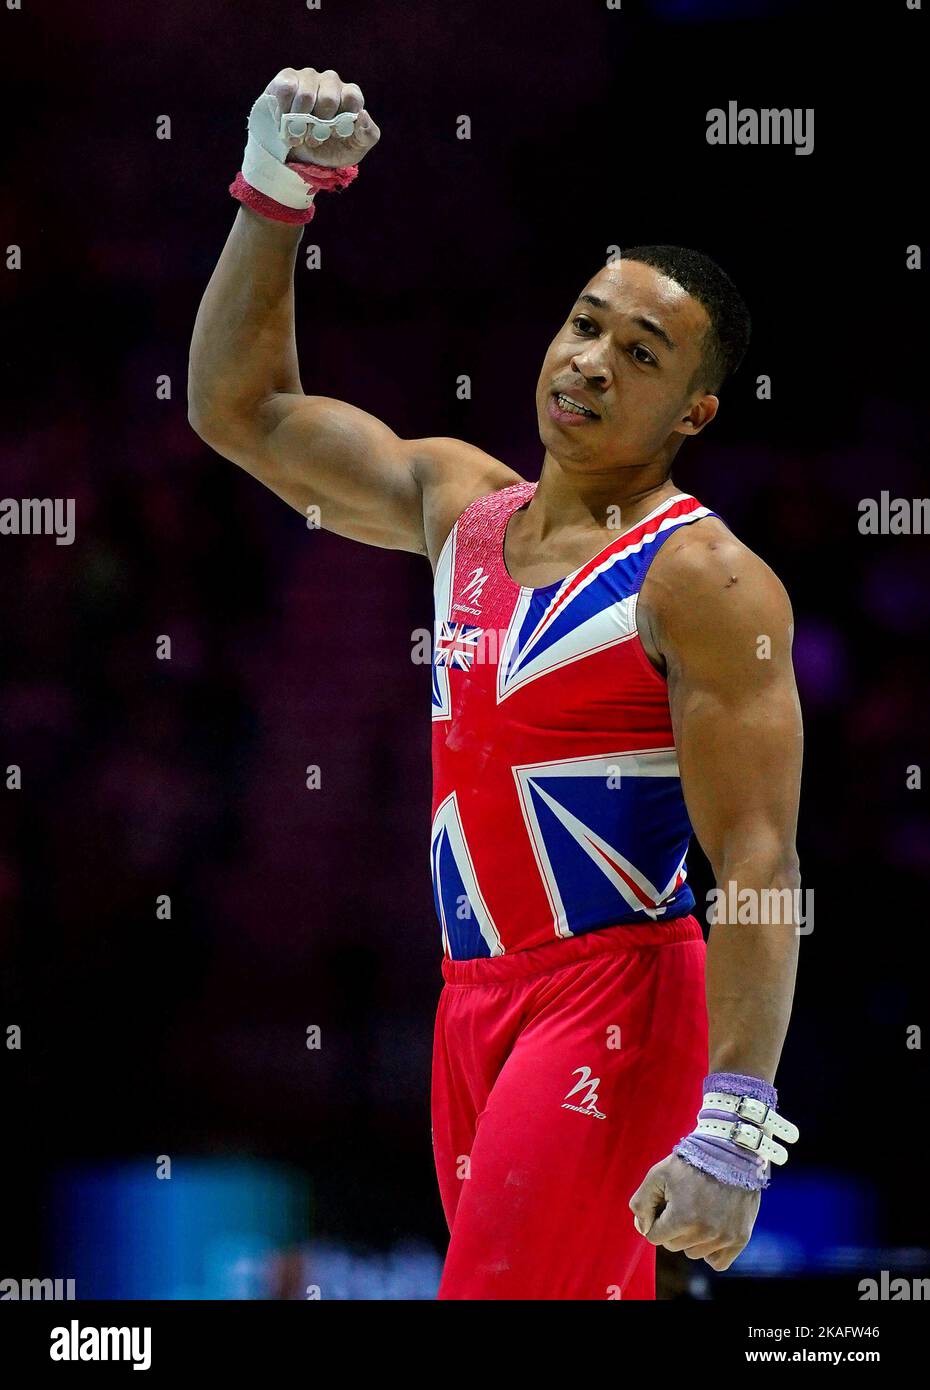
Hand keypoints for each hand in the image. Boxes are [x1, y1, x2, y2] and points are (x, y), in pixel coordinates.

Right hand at [264, 66, 379, 168]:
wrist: (301, 154)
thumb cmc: (332, 148)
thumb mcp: (355, 149)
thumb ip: (368, 134)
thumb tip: (363, 114)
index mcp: (350, 95)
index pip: (352, 97)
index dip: (341, 120)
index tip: (334, 135)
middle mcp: (331, 81)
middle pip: (328, 98)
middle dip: (320, 126)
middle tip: (314, 140)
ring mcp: (309, 77)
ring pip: (305, 95)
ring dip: (300, 123)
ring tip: (298, 136)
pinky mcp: (287, 78)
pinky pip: (286, 89)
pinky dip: (284, 112)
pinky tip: (284, 122)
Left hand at [629, 1152, 760, 1270]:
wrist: (731, 1151)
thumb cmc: (690, 1162)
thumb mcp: (657, 1174)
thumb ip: (641, 1203)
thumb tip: (643, 1229)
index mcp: (681, 1218)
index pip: (654, 1237)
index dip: (656, 1218)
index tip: (666, 1202)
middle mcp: (705, 1232)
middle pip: (674, 1246)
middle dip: (672, 1227)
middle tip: (683, 1203)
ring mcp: (725, 1237)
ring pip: (694, 1253)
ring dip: (692, 1237)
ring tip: (699, 1209)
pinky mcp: (740, 1238)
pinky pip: (718, 1263)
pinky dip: (711, 1251)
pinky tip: (711, 1229)